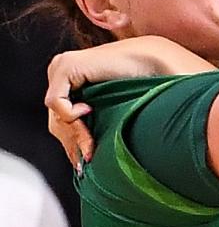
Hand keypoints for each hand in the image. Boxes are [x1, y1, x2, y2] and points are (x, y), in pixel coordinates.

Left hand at [45, 37, 214, 166]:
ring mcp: (60, 68)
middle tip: (91, 157)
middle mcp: (61, 74)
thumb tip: (83, 159)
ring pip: (56, 115)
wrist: (155, 62)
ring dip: (75, 134)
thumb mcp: (112, 112)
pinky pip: (56, 102)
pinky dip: (70, 114)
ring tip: (92, 145)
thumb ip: (95, 126)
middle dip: (73, 143)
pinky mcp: (66, 67)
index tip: (84, 164)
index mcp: (70, 84)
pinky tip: (89, 111)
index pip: (60, 122)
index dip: (71, 144)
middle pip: (56, 122)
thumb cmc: (142, 86)